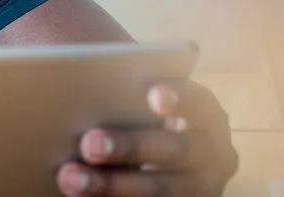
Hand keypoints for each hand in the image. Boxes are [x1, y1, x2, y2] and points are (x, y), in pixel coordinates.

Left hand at [56, 81, 238, 195]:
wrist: (164, 165)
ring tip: (71, 179)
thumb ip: (128, 103)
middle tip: (88, 144)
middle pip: (174, 149)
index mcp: (206, 115)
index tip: (155, 97)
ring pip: (161, 188)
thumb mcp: (145, 112)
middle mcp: (212, 152)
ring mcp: (204, 187)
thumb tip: (83, 95)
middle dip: (130, 147)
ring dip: (113, 185)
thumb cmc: (143, 124)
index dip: (179, 99)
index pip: (198, 102)